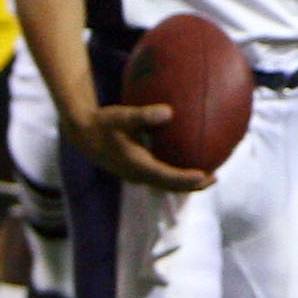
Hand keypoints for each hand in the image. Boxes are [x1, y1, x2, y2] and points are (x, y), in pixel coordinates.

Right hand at [69, 102, 213, 192]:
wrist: (82, 133)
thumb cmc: (102, 122)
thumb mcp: (120, 116)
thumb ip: (143, 115)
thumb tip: (169, 111)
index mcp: (136, 165)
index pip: (165, 177)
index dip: (185, 179)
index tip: (204, 175)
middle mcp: (136, 174)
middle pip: (168, 186)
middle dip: (191, 185)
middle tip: (214, 177)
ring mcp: (135, 174)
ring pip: (164, 183)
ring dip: (184, 182)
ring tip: (206, 174)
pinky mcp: (134, 170)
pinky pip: (159, 176)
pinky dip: (174, 174)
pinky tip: (185, 160)